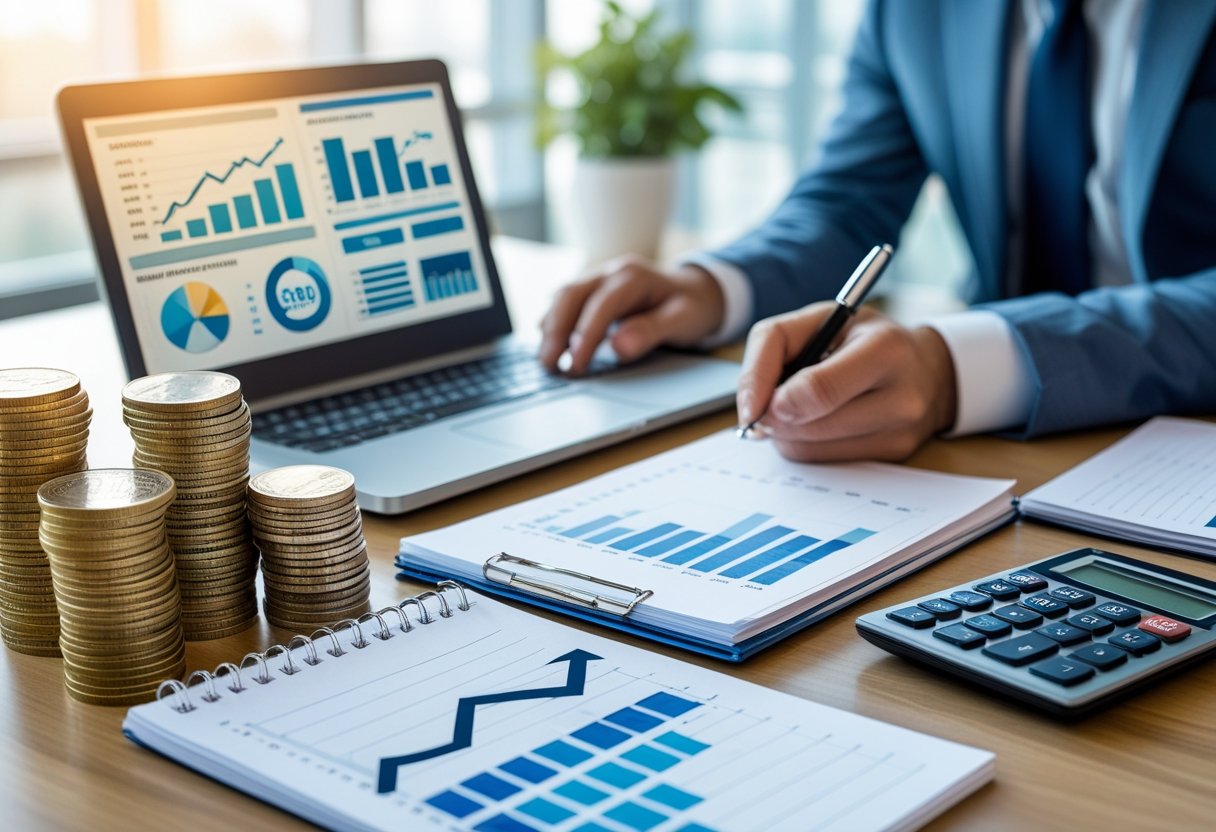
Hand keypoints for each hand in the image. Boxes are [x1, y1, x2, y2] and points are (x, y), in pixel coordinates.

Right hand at [538, 256, 725, 373]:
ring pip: (563, 297)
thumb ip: (651, 331)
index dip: (586, 333)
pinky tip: (550, 346)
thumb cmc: (689, 307)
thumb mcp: (682, 320)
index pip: (602, 304)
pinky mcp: (591, 292)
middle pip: (572, 295)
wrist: (694, 291)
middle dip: (557, 331)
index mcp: (633, 276)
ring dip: (551, 328)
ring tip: (547, 362)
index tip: (576, 363)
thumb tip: (619, 346)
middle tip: (550, 366)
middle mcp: (610, 272)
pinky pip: (565, 303)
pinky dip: (554, 324)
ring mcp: (597, 279)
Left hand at [737, 304, 957, 461]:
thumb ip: (771, 347)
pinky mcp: (894, 455)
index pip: (819, 390)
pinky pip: (825, 461)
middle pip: (811, 426)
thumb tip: (749, 408)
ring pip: (811, 450)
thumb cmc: (861, 339)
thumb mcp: (817, 319)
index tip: (753, 406)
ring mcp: (900, 431)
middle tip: (767, 406)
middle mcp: (901, 395)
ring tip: (796, 408)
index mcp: (885, 348)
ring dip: (786, 433)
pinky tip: (818, 422)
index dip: (774, 401)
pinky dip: (806, 444)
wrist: (926, 369)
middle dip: (775, 419)